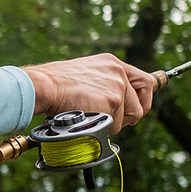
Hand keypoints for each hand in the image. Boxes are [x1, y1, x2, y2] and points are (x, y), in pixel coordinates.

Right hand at [20, 52, 164, 134]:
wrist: (45, 85)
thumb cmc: (56, 84)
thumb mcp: (86, 74)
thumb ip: (104, 83)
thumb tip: (117, 103)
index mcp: (112, 63)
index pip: (145, 81)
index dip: (145, 99)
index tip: (141, 109)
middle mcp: (119, 73)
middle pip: (140, 106)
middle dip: (128, 118)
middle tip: (113, 121)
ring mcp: (118, 86)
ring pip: (127, 119)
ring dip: (111, 124)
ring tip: (91, 116)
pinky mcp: (113, 101)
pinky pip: (116, 125)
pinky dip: (102, 127)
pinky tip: (88, 118)